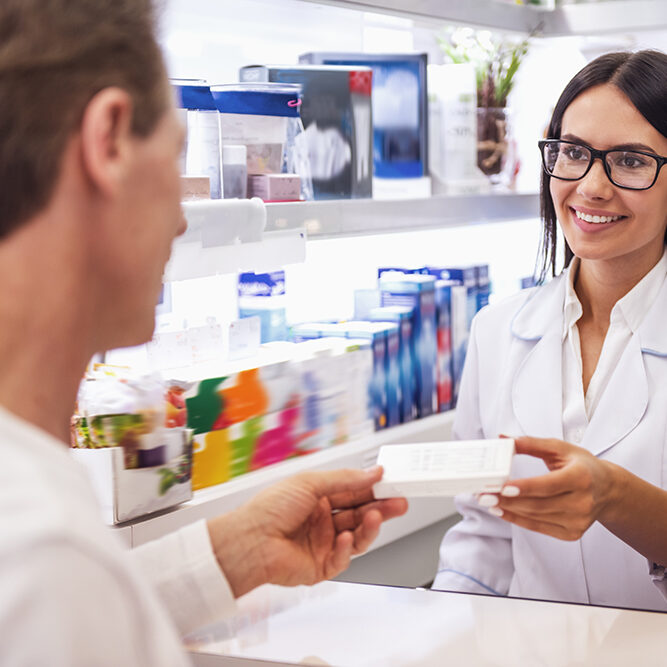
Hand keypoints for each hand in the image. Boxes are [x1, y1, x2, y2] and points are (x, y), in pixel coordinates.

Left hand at [207, 467, 407, 596]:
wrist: (251, 541)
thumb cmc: (271, 508)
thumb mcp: (311, 483)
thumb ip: (345, 480)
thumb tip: (372, 473)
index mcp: (318, 498)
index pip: (353, 492)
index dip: (372, 489)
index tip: (391, 483)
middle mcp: (322, 520)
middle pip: (359, 514)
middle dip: (381, 508)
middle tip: (399, 502)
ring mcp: (323, 543)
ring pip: (356, 536)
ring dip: (369, 526)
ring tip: (377, 516)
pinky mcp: (321, 566)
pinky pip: (343, 558)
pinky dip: (347, 548)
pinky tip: (345, 538)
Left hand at [477, 436, 616, 540]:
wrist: (608, 490)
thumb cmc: (582, 465)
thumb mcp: (560, 448)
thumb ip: (531, 443)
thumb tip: (503, 438)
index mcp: (581, 477)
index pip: (549, 485)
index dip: (525, 487)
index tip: (503, 486)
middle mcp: (583, 502)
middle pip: (538, 504)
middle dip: (507, 499)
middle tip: (483, 493)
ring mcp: (578, 521)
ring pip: (536, 517)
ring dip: (508, 510)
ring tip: (487, 500)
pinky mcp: (572, 533)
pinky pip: (539, 527)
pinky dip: (517, 519)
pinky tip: (502, 510)